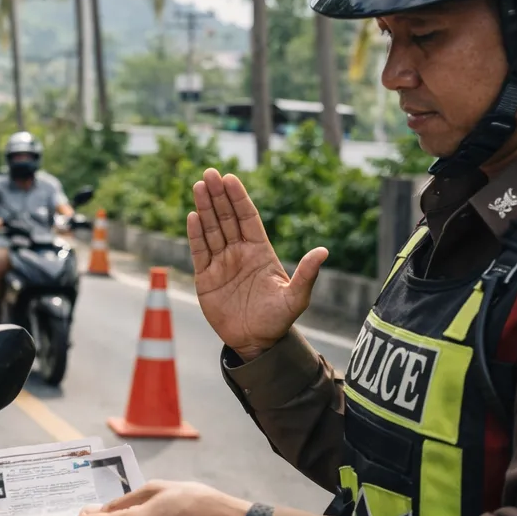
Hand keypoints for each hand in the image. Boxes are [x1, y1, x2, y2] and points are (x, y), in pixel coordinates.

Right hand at [187, 168, 327, 360]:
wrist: (256, 342)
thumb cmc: (278, 320)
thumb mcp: (296, 298)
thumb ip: (307, 274)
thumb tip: (323, 251)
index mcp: (260, 252)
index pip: (247, 218)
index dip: (238, 198)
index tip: (230, 179)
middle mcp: (239, 253)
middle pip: (227, 218)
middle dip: (218, 196)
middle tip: (209, 173)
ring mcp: (221, 263)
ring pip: (211, 230)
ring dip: (204, 208)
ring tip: (198, 186)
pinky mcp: (206, 278)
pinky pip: (199, 251)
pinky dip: (195, 234)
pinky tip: (192, 216)